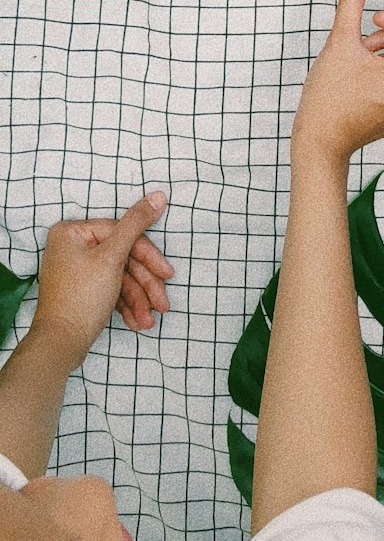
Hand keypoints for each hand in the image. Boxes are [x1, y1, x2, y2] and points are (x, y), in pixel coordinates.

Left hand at [32, 193, 172, 366]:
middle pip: (123, 258)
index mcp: (73, 232)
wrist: (58, 346)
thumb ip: (137, 224)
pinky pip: (109, 290)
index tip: (167, 274)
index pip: (123, 234)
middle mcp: (72, 247)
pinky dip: (125, 305)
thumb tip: (158, 195)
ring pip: (119, 277)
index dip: (148, 256)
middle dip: (144, 285)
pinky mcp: (81, 291)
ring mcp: (76, 270)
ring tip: (148, 321)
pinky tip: (136, 322)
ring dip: (137, 300)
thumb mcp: (113, 257)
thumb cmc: (82, 297)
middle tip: (163, 304)